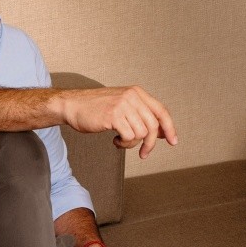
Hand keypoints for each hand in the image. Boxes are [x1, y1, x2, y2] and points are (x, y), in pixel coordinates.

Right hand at [60, 86, 177, 158]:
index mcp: (137, 93)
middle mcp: (132, 97)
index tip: (173, 141)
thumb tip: (161, 133)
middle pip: (153, 126)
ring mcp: (123, 105)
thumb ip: (140, 115)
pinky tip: (115, 141)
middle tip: (143, 154)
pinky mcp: (113, 116)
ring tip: (121, 141)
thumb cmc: (95, 108)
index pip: (161, 111)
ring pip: (142, 133)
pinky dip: (124, 144)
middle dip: (150, 143)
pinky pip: (129, 137)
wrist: (72, 105)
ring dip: (132, 144)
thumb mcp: (121, 105)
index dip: (169, 128)